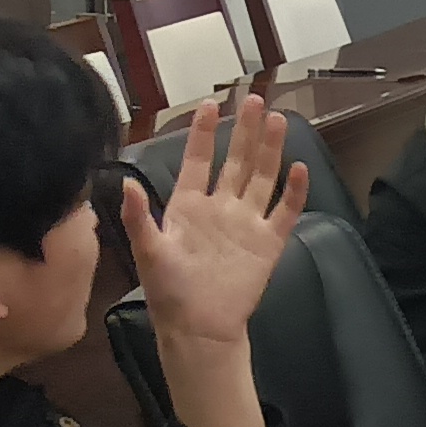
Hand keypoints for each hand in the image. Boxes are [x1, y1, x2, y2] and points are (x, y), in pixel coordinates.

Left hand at [123, 96, 308, 355]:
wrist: (200, 328)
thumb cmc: (169, 291)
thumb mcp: (148, 252)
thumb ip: (138, 218)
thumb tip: (125, 184)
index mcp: (190, 206)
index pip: (200, 160)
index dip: (205, 133)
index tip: (211, 104)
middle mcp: (221, 208)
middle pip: (238, 161)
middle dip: (246, 130)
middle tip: (256, 98)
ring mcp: (247, 224)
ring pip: (263, 177)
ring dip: (271, 150)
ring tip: (279, 120)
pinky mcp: (269, 243)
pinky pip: (285, 212)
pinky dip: (294, 191)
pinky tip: (300, 168)